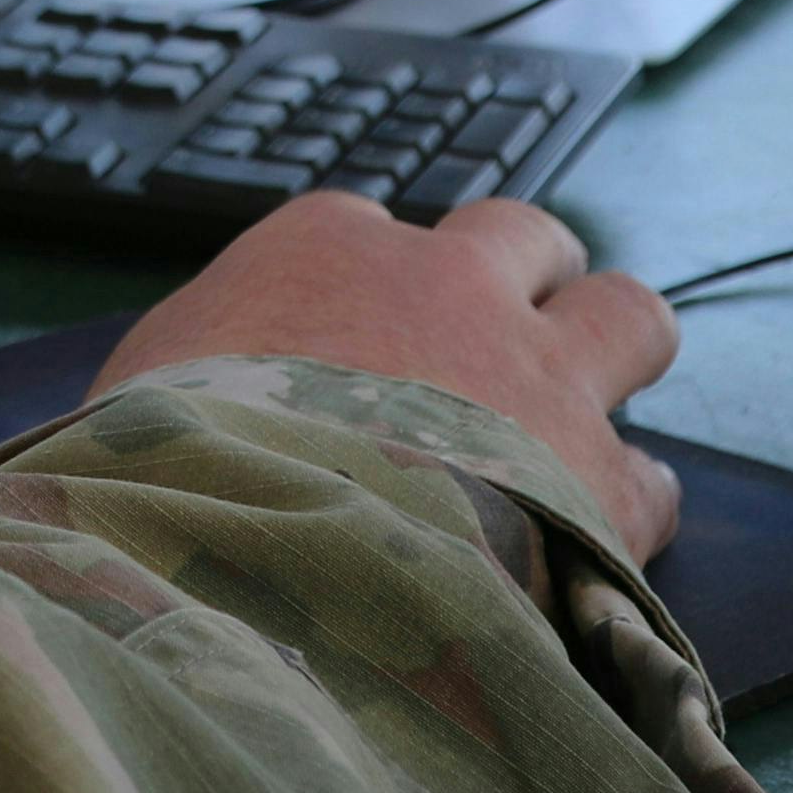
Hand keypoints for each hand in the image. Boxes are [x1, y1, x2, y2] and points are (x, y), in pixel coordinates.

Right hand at [98, 189, 684, 555]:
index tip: (363, 344)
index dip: (376, 291)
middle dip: (529, 286)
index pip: (372, 233)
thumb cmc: (171, 475)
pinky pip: (651, 474)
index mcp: (327, 248)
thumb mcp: (141, 393)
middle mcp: (448, 282)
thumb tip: (179, 415)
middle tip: (504, 356)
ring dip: (611, 361)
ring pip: (628, 313)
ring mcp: (535, 371)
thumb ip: (195, 376)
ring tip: (579, 423)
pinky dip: (628, 505)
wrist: (262, 559)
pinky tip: (598, 549)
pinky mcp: (600, 476)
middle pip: (526, 238)